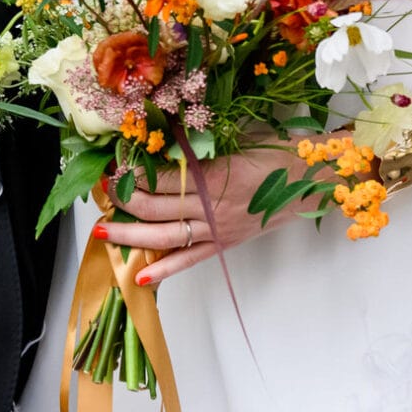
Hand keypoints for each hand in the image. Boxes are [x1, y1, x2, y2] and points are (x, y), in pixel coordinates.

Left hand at [97, 145, 305, 283]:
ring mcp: (217, 230)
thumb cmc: (276, 154)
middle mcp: (212, 207)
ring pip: (165, 236)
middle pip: (156, 209)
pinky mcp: (223, 244)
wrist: (309, 183)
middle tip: (102, 192)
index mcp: (214, 176)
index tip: (115, 167)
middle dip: (124, 201)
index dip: (134, 174)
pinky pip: (189, 260)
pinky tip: (140, 276)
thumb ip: (198, 142)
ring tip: (103, 230)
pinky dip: (165, 269)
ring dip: (131, 235)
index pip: (162, 179)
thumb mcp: (237, 138)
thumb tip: (162, 135)